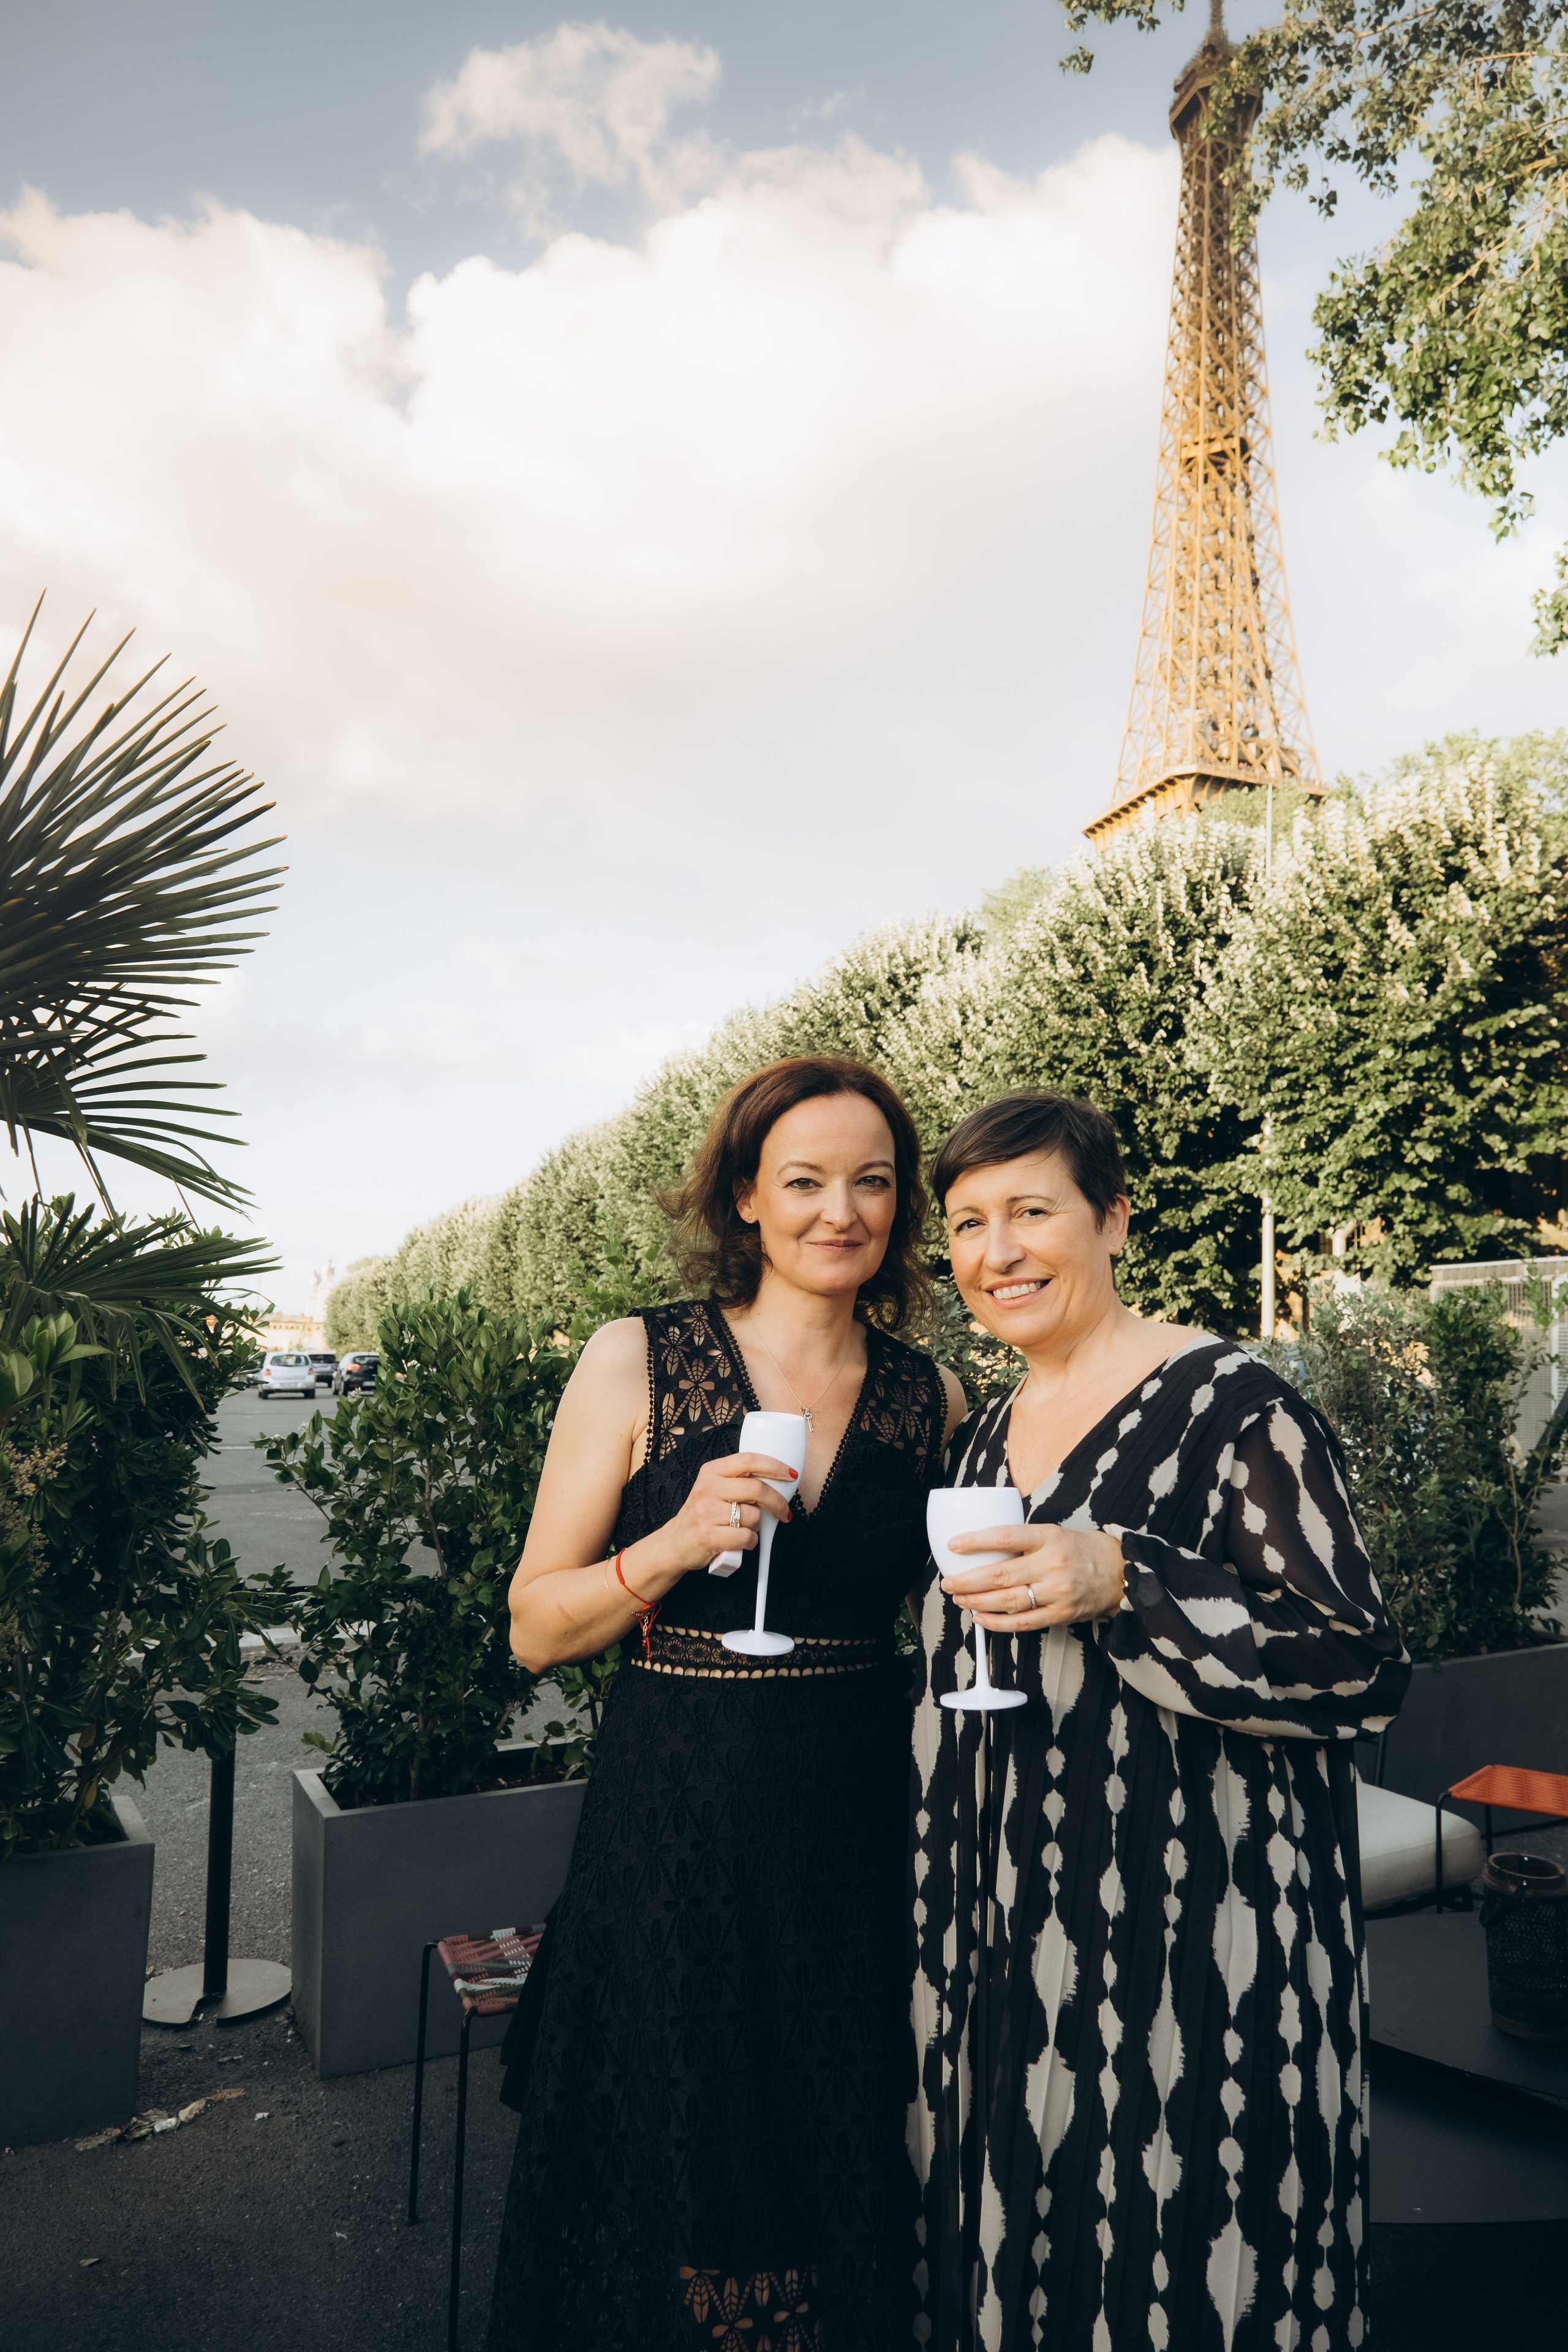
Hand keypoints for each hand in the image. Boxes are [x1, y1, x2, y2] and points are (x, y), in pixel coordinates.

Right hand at [641, 1450, 797, 1588]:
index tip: (791, 1474)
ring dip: (757, 1526)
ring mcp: (706, 1512)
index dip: (774, 1466)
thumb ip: (739, 1481)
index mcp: (711, 1471)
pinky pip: (747, 1537)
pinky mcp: (709, 1536)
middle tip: (784, 1511)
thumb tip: (778, 1480)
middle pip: (757, 1488)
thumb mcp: (714, 1489)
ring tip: (745, 1528)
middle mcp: (707, 1488)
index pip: (749, 1460)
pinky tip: (741, 1541)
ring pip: (754, 1516)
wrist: (675, 1543)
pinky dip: (750, 1542)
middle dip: (777, 1502)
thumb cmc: (703, 1515)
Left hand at [941, 1522, 1124, 1631]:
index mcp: (1048, 1537)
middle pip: (1000, 1575)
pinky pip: (1023, 1623)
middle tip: (948, 1583)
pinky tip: (981, 1619)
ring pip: (1008, 1601)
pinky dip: (998, 1623)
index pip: (1005, 1537)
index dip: (976, 1542)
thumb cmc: (1084, 1549)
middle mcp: (1052, 1564)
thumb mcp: (1056, 1533)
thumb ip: (1025, 1542)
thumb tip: (985, 1550)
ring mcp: (1057, 1591)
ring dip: (977, 1602)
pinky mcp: (1062, 1614)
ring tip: (960, 1599)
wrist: (1122, 1571)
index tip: (953, 1546)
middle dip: (967, 1581)